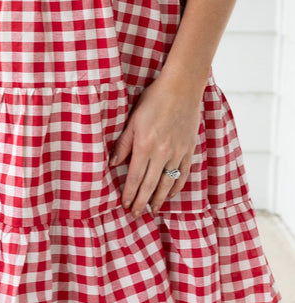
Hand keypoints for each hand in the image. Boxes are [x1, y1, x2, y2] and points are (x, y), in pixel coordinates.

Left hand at [108, 74, 202, 217]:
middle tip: (136, 214)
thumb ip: (123, 143)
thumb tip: (113, 164)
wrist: (182, 88)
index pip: (134, 177)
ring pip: (167, 183)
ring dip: (158, 199)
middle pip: (150, 185)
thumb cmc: (153, 99)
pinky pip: (183, 174)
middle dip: (142, 202)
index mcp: (145, 145)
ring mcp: (178, 152)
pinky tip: (170, 194)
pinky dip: (176, 187)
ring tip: (152, 210)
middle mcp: (162, 152)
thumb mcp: (133, 119)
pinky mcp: (189, 149)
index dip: (129, 193)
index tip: (125, 205)